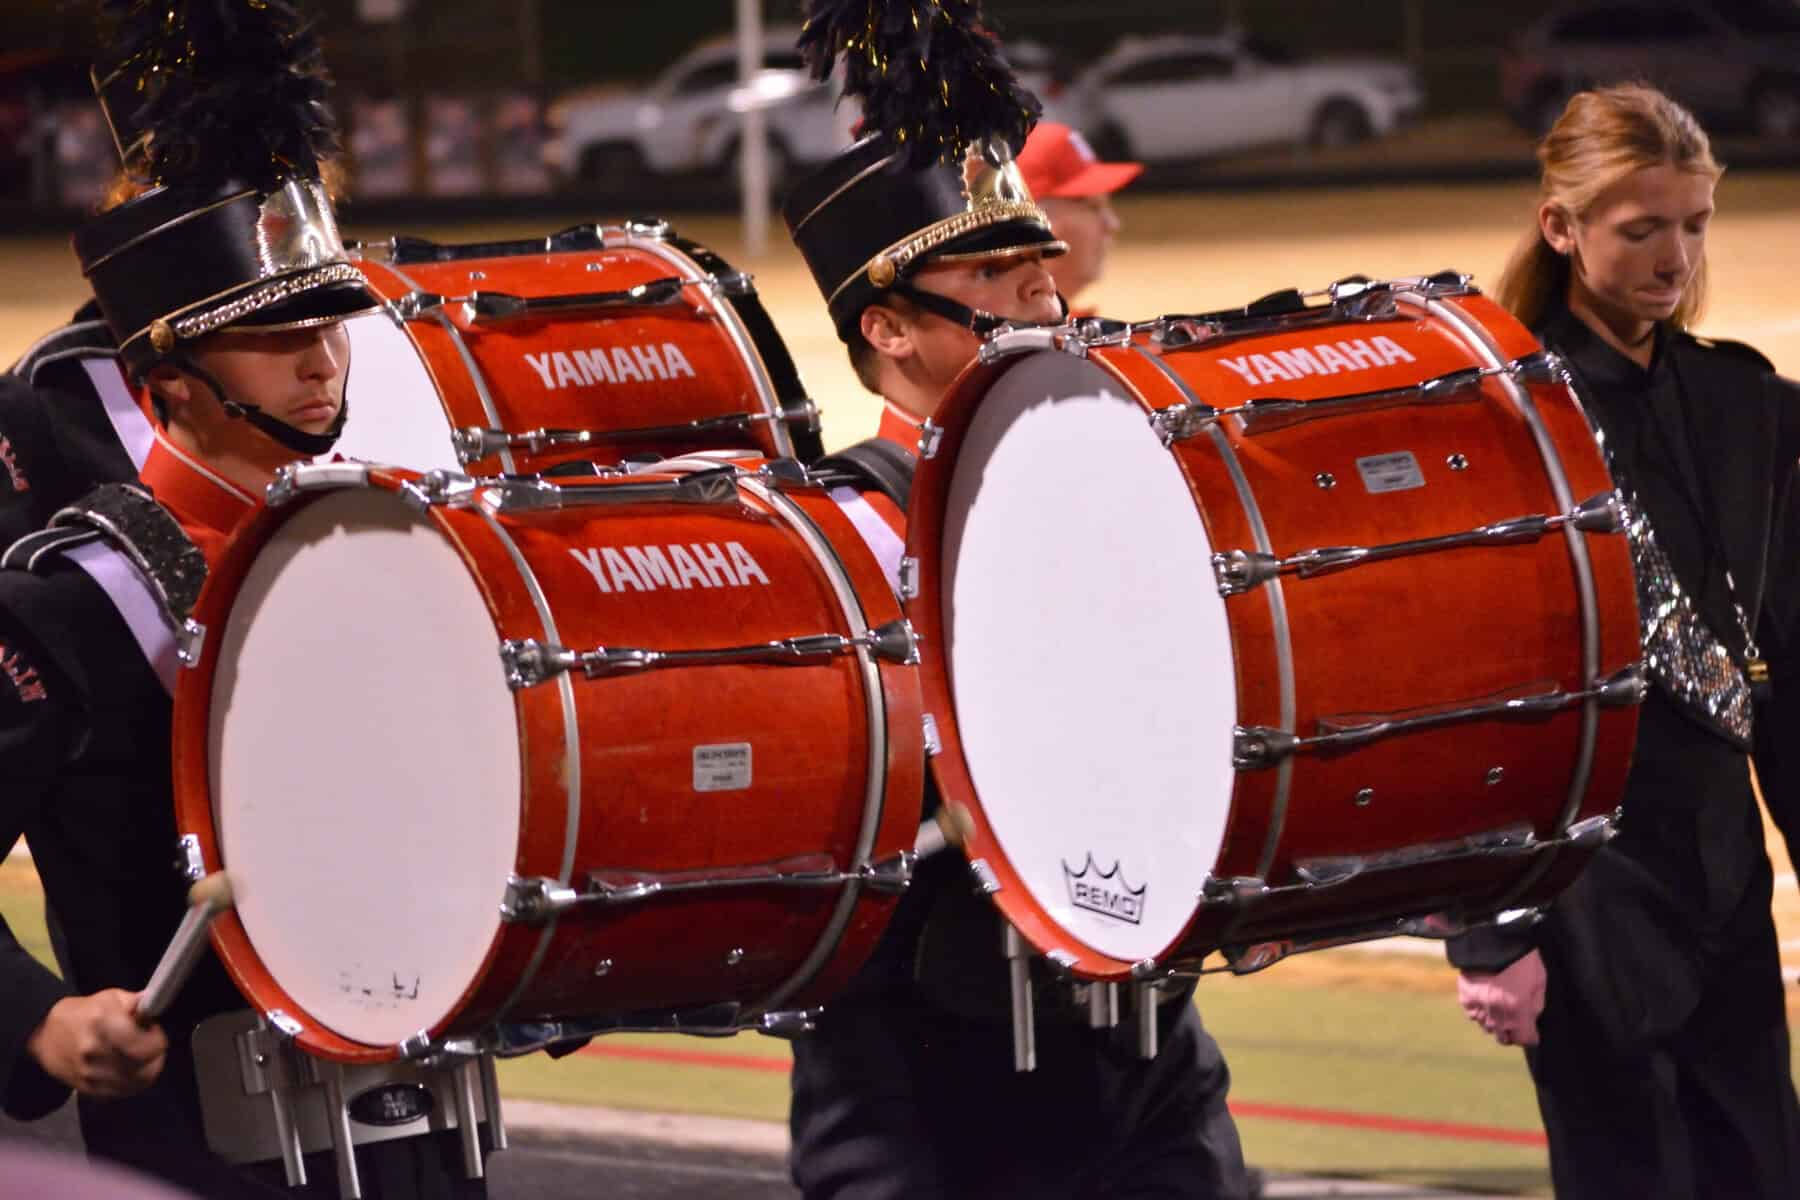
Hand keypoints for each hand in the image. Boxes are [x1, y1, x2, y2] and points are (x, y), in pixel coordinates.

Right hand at [25, 990, 167, 1097]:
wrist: (46, 1036)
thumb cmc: (84, 1012)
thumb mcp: (110, 997)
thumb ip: (136, 1002)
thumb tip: (154, 1003)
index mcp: (103, 1024)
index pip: (146, 1045)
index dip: (157, 1038)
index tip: (152, 1031)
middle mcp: (96, 1052)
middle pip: (147, 1068)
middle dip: (156, 1056)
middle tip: (151, 1045)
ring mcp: (91, 1075)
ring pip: (138, 1083)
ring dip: (147, 1070)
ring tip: (141, 1056)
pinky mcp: (88, 1090)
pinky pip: (123, 1093)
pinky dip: (133, 1082)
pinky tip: (130, 1069)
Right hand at [1458, 949, 1546, 1047]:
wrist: (1492, 939)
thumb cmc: (1521, 959)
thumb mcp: (1539, 982)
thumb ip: (1536, 1006)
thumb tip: (1530, 1019)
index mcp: (1519, 1013)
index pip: (1525, 1040)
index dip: (1531, 1036)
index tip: (1532, 1031)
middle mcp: (1498, 1016)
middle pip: (1504, 1039)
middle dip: (1512, 1032)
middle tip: (1515, 1019)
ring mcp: (1479, 1008)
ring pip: (1487, 1028)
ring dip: (1495, 1022)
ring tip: (1498, 1007)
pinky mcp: (1465, 998)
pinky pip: (1472, 1014)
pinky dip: (1479, 1011)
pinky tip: (1484, 999)